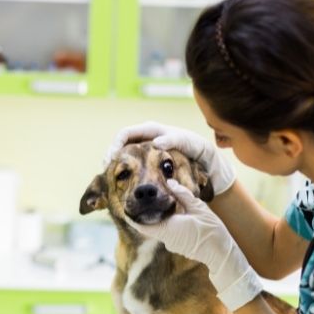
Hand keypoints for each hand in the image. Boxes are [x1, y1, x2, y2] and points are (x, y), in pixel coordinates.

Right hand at [104, 121, 235, 194]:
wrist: (207, 163)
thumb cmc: (199, 150)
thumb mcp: (189, 143)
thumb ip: (173, 140)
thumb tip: (156, 142)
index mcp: (152, 130)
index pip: (125, 133)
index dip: (115, 144)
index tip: (112, 158)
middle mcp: (146, 138)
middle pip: (120, 144)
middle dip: (110, 156)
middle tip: (106, 170)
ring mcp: (146, 150)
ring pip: (125, 156)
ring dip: (116, 165)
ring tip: (110, 178)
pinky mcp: (149, 163)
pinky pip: (132, 166)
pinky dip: (125, 173)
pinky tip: (123, 183)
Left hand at [127, 179, 261, 311]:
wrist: (221, 253)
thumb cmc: (211, 231)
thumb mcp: (198, 208)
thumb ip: (182, 194)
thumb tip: (170, 182)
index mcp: (168, 228)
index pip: (142, 224)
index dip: (132, 216)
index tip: (126, 207)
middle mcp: (166, 238)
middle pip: (150, 225)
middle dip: (147, 214)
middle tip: (144, 200)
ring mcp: (172, 244)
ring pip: (160, 229)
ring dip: (159, 218)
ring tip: (161, 204)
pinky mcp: (178, 247)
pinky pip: (168, 233)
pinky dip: (168, 224)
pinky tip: (175, 215)